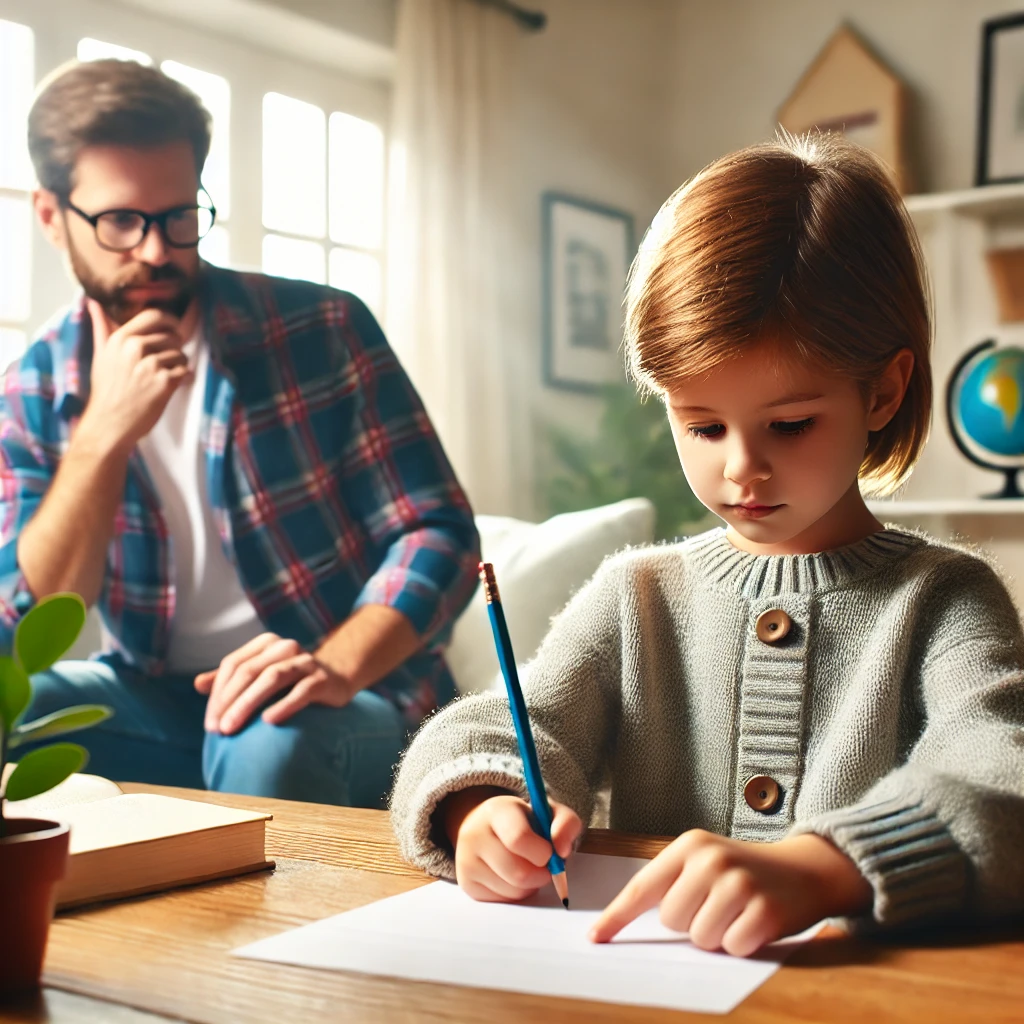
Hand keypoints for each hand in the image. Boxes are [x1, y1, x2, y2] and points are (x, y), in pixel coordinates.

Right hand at [78, 300, 190, 451]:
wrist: (109, 423)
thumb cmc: (106, 390)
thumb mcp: (100, 355)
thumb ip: (101, 328)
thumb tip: (93, 303)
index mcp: (121, 338)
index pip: (155, 315)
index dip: (169, 321)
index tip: (174, 329)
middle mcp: (136, 348)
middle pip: (172, 336)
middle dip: (174, 348)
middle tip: (165, 362)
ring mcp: (151, 365)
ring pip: (181, 354)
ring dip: (178, 365)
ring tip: (163, 377)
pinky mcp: (165, 382)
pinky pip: (185, 370)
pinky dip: (183, 378)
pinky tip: (170, 385)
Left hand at [195, 632, 355, 734]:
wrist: (337, 678)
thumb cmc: (291, 680)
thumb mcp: (260, 674)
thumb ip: (231, 678)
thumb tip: (198, 685)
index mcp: (266, 644)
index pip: (233, 665)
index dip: (218, 693)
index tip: (210, 724)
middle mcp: (286, 647)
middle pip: (249, 671)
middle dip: (228, 701)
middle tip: (217, 729)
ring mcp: (306, 662)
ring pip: (272, 677)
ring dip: (247, 703)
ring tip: (232, 728)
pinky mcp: (323, 679)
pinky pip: (302, 691)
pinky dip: (284, 705)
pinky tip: (268, 721)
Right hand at [443, 789, 582, 902]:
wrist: (485, 825)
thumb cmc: (523, 821)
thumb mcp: (547, 812)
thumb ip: (566, 824)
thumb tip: (562, 851)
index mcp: (496, 811)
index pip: (519, 838)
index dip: (542, 852)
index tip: (549, 852)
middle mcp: (474, 834)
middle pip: (517, 872)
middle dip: (540, 875)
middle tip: (544, 866)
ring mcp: (466, 861)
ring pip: (512, 890)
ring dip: (530, 886)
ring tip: (527, 868)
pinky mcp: (466, 883)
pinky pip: (502, 901)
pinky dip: (515, 894)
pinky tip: (512, 877)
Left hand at [589, 830, 871, 956]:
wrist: (805, 870)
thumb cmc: (744, 872)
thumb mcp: (706, 863)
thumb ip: (674, 883)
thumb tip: (629, 921)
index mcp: (691, 845)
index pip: (643, 886)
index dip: (617, 916)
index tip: (595, 937)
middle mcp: (712, 859)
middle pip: (671, 920)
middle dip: (691, 923)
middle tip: (717, 905)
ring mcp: (739, 883)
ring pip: (700, 938)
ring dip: (717, 935)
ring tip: (737, 912)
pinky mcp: (764, 911)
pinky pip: (733, 948)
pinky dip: (742, 944)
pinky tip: (756, 922)